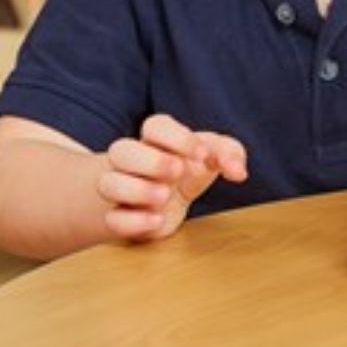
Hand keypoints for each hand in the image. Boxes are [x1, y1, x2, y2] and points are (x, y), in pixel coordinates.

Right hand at [97, 114, 247, 241]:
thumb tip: (238, 172)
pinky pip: (111, 219)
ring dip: (137, 190)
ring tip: (164, 197)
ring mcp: (122, 189)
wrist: (163, 203)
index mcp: (157, 140)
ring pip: (108, 183)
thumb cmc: (190, 171)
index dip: (178, 137)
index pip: (155, 125)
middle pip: (120, 148)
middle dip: (152, 161)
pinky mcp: (119, 218)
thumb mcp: (214, 156)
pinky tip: (155, 220)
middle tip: (178, 172)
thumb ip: (230, 154)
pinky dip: (132, 221)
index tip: (203, 155)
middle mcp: (133, 161)